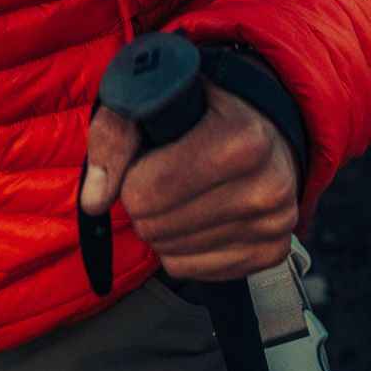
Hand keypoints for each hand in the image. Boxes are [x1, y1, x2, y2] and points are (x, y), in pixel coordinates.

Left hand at [78, 79, 299, 281]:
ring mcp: (275, 224)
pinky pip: (194, 271)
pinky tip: (198, 215)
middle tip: (163, 176)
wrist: (264, 124)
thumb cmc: (202, 109)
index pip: (147, 192)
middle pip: (156, 227)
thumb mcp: (152, 99)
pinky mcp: (273, 252)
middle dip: (145, 204)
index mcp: (242, 138)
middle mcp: (267, 185)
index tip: (147, 158)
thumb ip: (114, 138)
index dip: (130, 177)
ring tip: (182, 192)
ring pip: (172, 253)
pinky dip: (183, 249)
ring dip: (162, 227)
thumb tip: (95, 200)